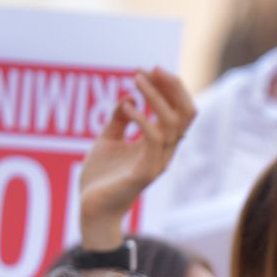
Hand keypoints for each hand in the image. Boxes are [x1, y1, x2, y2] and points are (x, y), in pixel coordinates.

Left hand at [77, 67, 194, 249]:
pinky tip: (127, 105)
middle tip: (152, 68)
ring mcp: (157, 162)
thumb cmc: (100, 178)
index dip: (168, 88)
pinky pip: (153, 138)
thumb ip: (119, 121)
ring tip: (135, 79)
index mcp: (159, 144)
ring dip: (155, 96)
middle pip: (185, 114)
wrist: (91, 209)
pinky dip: (142, 117)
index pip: (178, 112)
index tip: (146, 69)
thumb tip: (126, 97)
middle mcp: (164, 152)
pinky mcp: (146, 172)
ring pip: (172, 123)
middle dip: (172, 87)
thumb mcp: (107, 140)